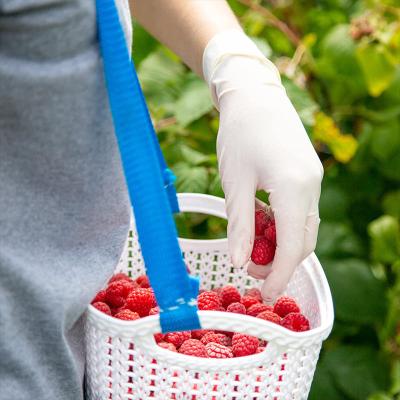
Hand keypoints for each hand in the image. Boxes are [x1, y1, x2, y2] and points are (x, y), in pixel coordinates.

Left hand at [203, 31, 322, 301]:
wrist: (253, 95)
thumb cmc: (238, 135)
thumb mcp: (234, 184)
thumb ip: (240, 226)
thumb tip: (239, 264)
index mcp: (294, 188)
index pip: (291, 246)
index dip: (278, 275)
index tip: (264, 295)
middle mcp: (312, 186)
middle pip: (302, 240)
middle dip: (279, 262)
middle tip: (250, 270)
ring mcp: (313, 179)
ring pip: (303, 227)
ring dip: (280, 244)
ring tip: (251, 248)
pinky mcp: (307, 175)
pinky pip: (300, 211)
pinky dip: (283, 225)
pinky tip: (261, 222)